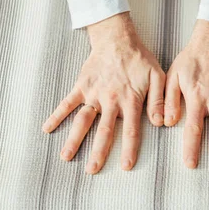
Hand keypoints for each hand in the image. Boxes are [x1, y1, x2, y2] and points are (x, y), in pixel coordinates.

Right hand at [41, 12, 165, 173]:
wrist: (117, 39)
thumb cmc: (139, 59)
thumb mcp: (157, 76)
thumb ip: (159, 100)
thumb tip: (161, 123)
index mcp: (130, 100)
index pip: (130, 129)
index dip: (128, 148)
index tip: (125, 166)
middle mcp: (110, 100)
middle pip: (104, 130)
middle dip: (98, 152)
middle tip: (92, 171)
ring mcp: (94, 93)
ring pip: (83, 120)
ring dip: (74, 139)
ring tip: (66, 157)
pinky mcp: (81, 86)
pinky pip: (67, 102)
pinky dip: (57, 115)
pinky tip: (47, 128)